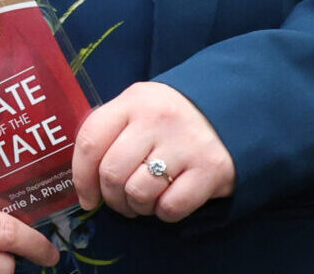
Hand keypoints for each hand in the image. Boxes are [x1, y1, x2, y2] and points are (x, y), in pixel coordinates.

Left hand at [69, 81, 235, 222]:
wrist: (231, 112)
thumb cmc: (171, 119)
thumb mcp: (139, 108)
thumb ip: (110, 132)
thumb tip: (83, 180)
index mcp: (134, 101)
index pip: (90, 141)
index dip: (81, 177)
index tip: (86, 198)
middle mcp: (158, 119)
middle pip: (112, 173)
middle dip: (111, 198)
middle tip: (121, 201)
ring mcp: (186, 144)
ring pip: (138, 193)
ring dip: (137, 207)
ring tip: (146, 199)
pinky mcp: (211, 169)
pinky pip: (170, 207)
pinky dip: (164, 212)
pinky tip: (169, 199)